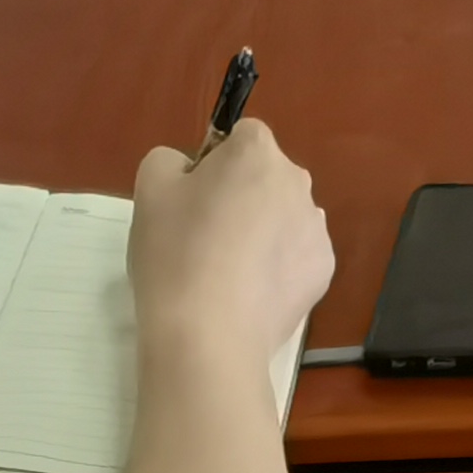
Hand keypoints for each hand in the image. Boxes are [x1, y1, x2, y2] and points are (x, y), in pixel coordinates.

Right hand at [128, 118, 333, 382]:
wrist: (208, 336)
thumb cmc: (176, 253)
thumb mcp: (150, 188)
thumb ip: (171, 160)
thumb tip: (192, 170)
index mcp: (257, 152)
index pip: (241, 136)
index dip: (214, 162)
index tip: (192, 199)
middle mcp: (297, 181)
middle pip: (265, 176)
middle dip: (241, 195)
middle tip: (204, 237)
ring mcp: (315, 228)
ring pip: (282, 216)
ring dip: (262, 231)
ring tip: (226, 273)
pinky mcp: (322, 271)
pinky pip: (295, 256)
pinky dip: (276, 267)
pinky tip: (248, 294)